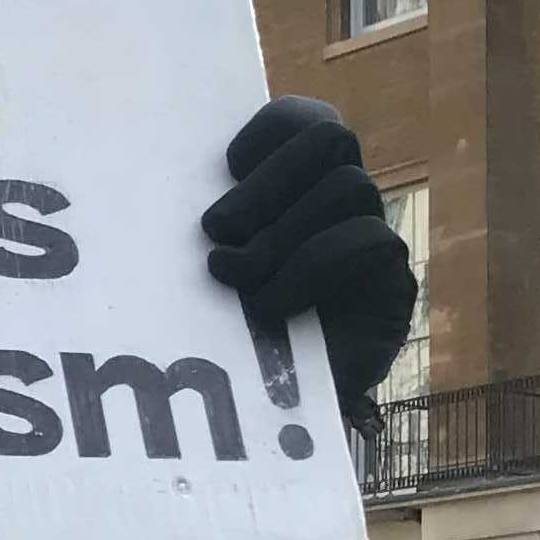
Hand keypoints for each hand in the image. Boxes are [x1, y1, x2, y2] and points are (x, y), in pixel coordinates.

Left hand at [202, 99, 417, 411]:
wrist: (265, 420)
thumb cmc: (216, 338)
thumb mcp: (200, 271)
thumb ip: (202, 226)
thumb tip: (149, 173)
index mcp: (295, 188)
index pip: (307, 120)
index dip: (273, 126)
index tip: (224, 163)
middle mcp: (338, 205)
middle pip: (332, 138)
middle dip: (269, 179)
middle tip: (216, 228)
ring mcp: (371, 241)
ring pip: (348, 187)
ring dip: (281, 232)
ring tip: (234, 276)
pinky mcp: (390, 286)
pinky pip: (367, 241)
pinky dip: (308, 268)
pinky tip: (270, 306)